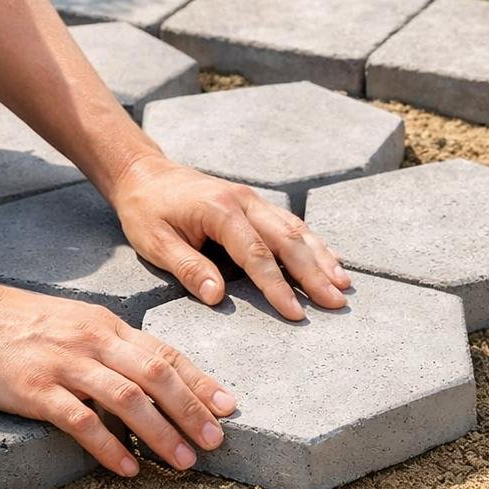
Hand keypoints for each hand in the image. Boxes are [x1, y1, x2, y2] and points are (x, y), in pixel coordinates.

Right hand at [0, 278, 236, 474]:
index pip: (165, 354)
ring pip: (128, 399)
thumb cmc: (17, 321)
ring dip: (161, 433)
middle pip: (158, 376)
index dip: (200, 382)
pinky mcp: (36, 389)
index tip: (228, 407)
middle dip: (193, 411)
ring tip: (183, 461)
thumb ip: (110, 346)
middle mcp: (94, 342)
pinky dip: (110, 447)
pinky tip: (128, 469)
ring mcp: (66, 365)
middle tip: (216, 442)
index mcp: (108, 326)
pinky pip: (82, 421)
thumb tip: (147, 375)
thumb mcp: (75, 322)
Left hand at [110, 154, 351, 320]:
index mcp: (219, 210)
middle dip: (314, 274)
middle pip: (288, 240)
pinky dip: (314, 243)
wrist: (145, 174)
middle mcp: (244, 201)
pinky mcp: (256, 204)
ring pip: (296, 229)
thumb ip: (187, 267)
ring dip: (321, 258)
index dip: (278, 286)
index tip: (296, 314)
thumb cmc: (146, 211)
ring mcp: (253, 200)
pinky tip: (332, 260)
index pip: (256, 254)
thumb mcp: (155, 243)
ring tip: (343, 285)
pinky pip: (291, 223)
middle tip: (335, 303)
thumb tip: (217, 297)